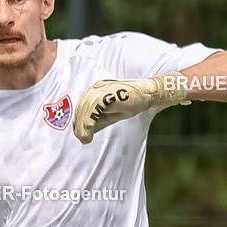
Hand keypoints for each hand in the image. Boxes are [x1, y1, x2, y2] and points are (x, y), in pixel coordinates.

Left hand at [73, 72, 189, 143]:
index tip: (79, 133)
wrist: (148, 94)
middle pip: (82, 107)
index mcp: (96, 91)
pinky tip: (89, 130)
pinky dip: (90, 121)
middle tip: (82, 138)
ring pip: (86, 108)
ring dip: (83, 126)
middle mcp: (97, 87)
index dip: (78, 121)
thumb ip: (99, 120)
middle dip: (80, 125)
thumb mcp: (112, 114)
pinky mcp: (109, 92)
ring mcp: (103, 88)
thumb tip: (88, 132)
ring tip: (85, 138)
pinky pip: (94, 107)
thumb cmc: (132, 102)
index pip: (82, 106)